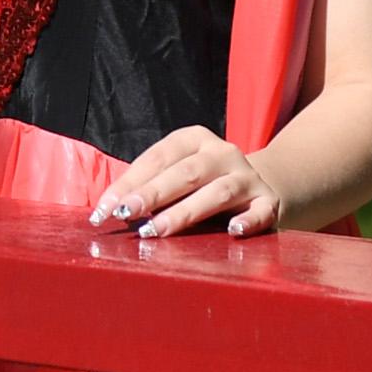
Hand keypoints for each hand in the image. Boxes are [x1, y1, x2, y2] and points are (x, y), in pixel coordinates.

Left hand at [92, 126, 285, 238]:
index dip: (129, 182)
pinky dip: (247, 221)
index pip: (157, 158)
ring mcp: (247, 177)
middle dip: (151, 194)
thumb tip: (108, 210)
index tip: (104, 208)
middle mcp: (222, 153)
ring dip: (184, 212)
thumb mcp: (177, 174)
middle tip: (125, 214)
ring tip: (156, 230)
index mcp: (193, 139)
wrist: (260, 185)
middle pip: (185, 173)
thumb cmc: (202, 184)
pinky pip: (260, 211)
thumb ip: (149, 187)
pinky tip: (232, 231)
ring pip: (216, 192)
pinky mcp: (268, 201)